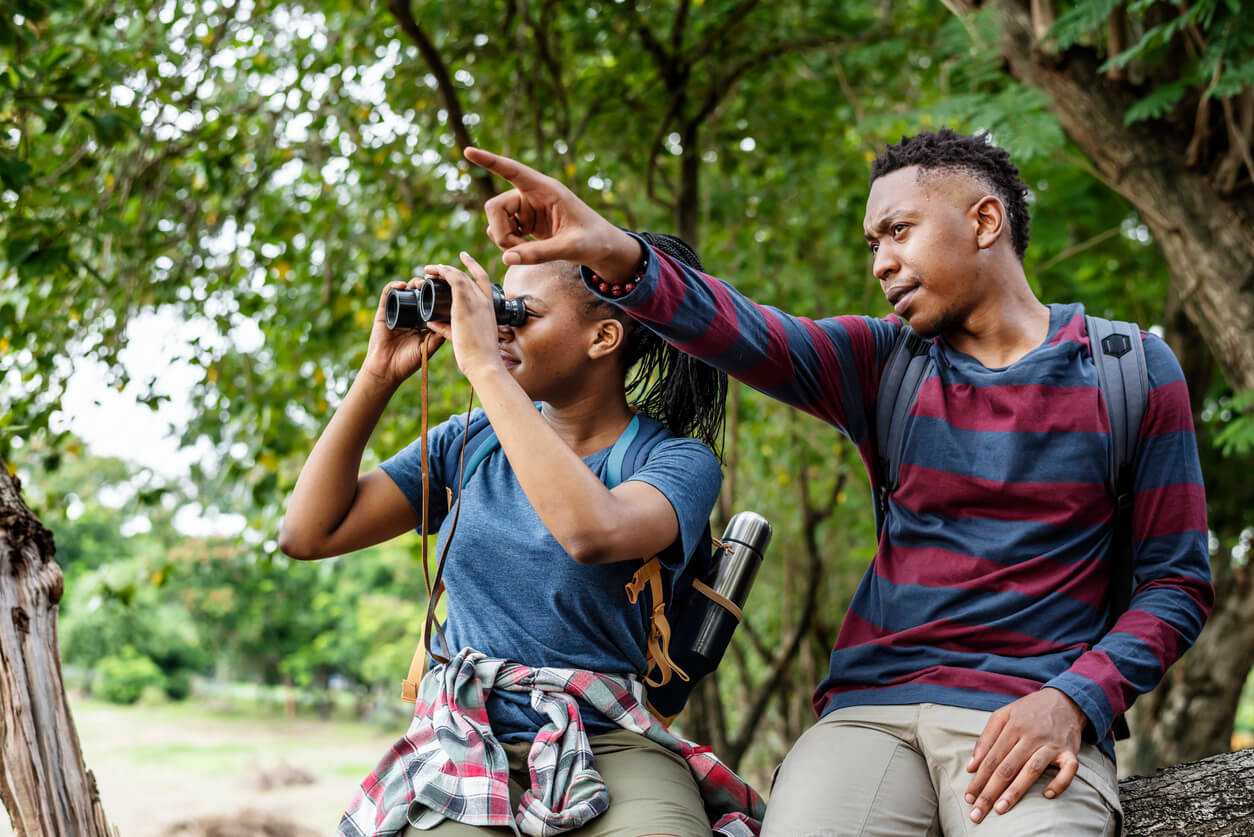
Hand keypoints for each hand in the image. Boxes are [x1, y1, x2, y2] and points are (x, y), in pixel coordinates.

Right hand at [361, 279, 444, 385]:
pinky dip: (393, 286)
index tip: (446, 288)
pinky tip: (401, 285)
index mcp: (423, 322)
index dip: (438, 294)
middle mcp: (411, 314)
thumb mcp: (429, 347)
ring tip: (420, 283)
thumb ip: (439, 334)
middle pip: (419, 293)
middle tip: (433, 283)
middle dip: (427, 286)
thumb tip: (452, 318)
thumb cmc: (408, 362)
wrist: (387, 371)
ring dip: (413, 283)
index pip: (431, 303)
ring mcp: (397, 312)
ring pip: (405, 291)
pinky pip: (387, 295)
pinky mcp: (383, 312)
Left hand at [422, 252, 507, 381]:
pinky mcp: (465, 304)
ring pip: (460, 275)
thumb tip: (431, 322)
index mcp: (488, 309)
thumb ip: (447, 328)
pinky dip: (444, 272)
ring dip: (444, 269)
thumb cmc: (478, 357)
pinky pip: (455, 280)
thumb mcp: (463, 338)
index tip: (464, 257)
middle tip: (436, 268)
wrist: (484, 364)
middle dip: (452, 269)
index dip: (473, 267)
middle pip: (469, 276)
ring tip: (430, 269)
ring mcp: (477, 301)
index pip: (483, 280)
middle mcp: (484, 301)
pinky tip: (433, 271)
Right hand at [463, 147, 642, 281]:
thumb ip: (539, 254)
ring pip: (495, 222)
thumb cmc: (593, 241)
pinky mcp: (524, 222)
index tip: (468, 151)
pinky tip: (525, 250)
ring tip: (528, 252)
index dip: (490, 162)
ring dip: (505, 241)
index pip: (513, 171)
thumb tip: (506, 259)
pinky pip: (501, 232)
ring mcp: (526, 209)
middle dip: (501, 231)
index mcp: (546, 189)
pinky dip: (508, 246)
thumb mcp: (571, 248)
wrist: (601, 248)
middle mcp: (532, 195)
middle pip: (495, 206)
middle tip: (517, 250)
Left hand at [964, 688, 1087, 822]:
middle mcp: (1031, 736)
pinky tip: (1047, 795)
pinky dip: (1059, 783)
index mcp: (1012, 727)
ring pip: (1032, 769)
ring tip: (1001, 809)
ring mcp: (1051, 744)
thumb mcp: (1003, 715)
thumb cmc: (1029, 711)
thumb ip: (985, 739)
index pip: (991, 758)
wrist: (1064, 700)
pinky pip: (1068, 770)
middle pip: (1007, 767)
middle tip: (978, 812)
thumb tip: (971, 767)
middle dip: (990, 791)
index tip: (969, 797)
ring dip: (1015, 791)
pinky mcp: (1070, 752)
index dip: (979, 779)